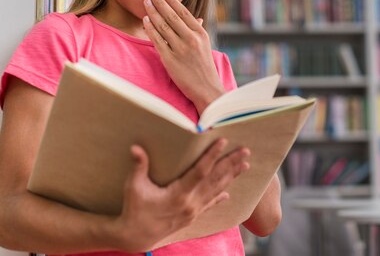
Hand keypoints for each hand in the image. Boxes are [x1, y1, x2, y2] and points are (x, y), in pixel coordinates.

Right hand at [111, 139, 250, 251]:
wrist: (135, 237)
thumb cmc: (134, 210)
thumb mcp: (134, 187)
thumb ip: (139, 167)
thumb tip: (136, 148)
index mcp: (178, 195)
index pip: (200, 171)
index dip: (212, 155)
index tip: (223, 141)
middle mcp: (190, 203)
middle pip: (215, 180)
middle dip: (231, 164)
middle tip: (245, 151)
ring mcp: (193, 211)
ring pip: (216, 191)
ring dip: (231, 177)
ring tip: (244, 165)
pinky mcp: (191, 217)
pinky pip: (209, 204)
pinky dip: (219, 198)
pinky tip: (228, 194)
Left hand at [142, 0, 224, 112]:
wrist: (207, 89)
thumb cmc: (204, 67)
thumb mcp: (205, 46)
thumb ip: (198, 30)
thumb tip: (197, 18)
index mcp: (201, 34)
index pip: (183, 13)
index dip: (172, 1)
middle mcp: (191, 39)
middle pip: (171, 16)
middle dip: (160, 2)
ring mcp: (180, 49)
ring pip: (163, 26)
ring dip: (153, 12)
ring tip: (146, 3)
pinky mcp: (170, 60)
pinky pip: (158, 40)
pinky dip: (150, 29)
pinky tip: (145, 20)